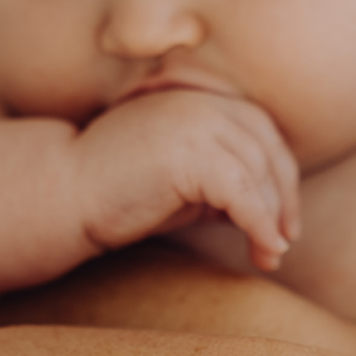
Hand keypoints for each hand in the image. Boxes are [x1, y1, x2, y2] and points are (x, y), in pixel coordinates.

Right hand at [71, 89, 299, 270]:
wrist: (69, 193)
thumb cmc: (124, 192)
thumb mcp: (189, 183)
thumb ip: (228, 183)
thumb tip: (271, 212)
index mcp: (204, 99)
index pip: (263, 133)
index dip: (283, 178)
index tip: (286, 221)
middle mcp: (203, 102)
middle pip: (268, 150)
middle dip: (284, 200)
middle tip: (284, 243)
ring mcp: (196, 121)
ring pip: (258, 173)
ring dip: (272, 220)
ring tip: (270, 256)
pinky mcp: (189, 153)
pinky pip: (242, 193)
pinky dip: (260, 225)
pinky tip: (264, 250)